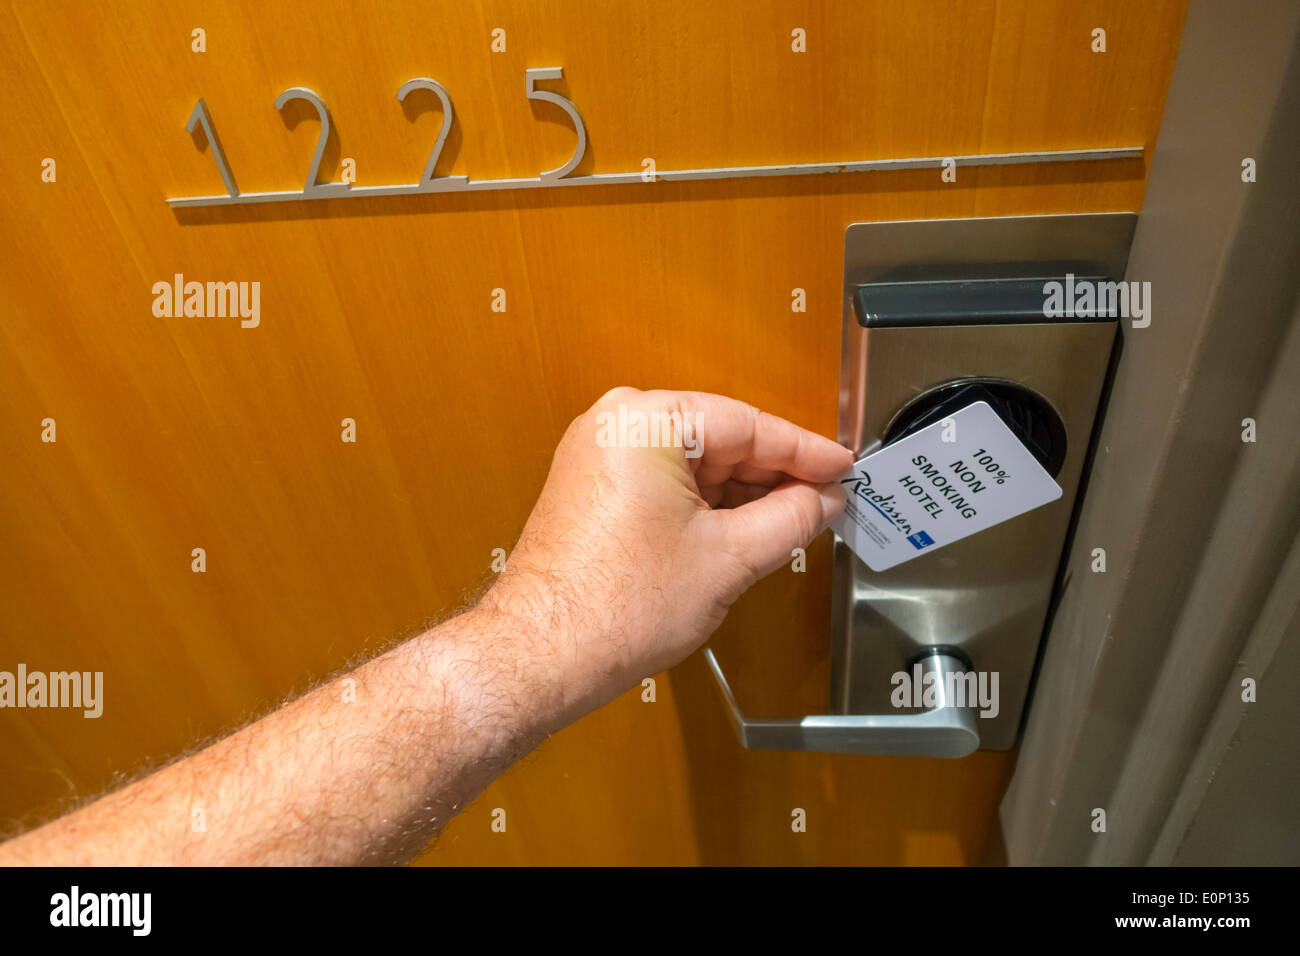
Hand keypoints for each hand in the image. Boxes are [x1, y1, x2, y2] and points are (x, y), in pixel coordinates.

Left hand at [484, 387, 851, 723]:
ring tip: (793, 521)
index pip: (749, 424)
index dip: (806, 452)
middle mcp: (615, 426)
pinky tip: (745, 529)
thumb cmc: (611, 608)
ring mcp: (600, 456)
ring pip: (696, 463)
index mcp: (646, 423)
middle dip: (776, 475)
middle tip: (827, 500)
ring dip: (744, 494)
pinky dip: (708, 505)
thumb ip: (790, 519)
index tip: (841, 469)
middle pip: (722, 439)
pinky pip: (667, 481)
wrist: (544, 654)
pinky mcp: (595, 488)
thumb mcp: (730, 559)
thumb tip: (822, 501)